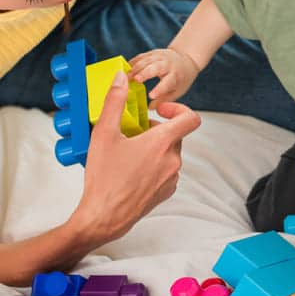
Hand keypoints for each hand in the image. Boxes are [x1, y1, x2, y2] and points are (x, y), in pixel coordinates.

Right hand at [73, 72, 201, 246]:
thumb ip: (114, 102)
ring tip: (128, 152)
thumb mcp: (104, 134)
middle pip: (175, 135)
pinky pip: (166, 170)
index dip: (178, 108)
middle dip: (156, 130)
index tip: (159, 110)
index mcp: (163, 143)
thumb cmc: (103, 178)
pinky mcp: (166, 191)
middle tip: (132, 133)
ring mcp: (172, 178)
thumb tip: (121, 79)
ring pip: (169, 153)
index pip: (191, 118)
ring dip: (154, 148)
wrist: (104, 216)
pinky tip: (131, 170)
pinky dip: (153, 165)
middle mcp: (173, 160)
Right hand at [129, 48, 198, 103]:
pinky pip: (141, 56)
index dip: (159, 89)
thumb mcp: (177, 91)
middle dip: (144, 73)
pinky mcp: (152, 53)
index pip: (167, 83)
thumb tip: (150, 108)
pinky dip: (132, 63)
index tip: (151, 96)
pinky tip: (125, 69)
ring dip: (135, 68)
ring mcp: (160, 57)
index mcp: (175, 76)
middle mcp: (168, 65)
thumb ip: (164, 100)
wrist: (185, 60)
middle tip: (133, 80)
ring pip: (146, 60)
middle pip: (155, 67)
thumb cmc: (180, 79)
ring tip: (126, 77)